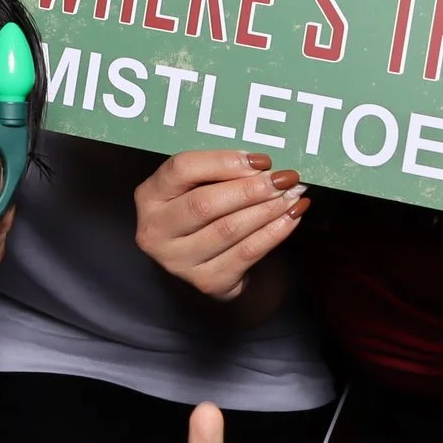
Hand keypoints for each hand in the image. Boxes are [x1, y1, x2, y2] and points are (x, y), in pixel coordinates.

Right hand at [133, 151, 307, 300]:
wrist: (204, 262)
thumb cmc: (202, 213)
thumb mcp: (196, 186)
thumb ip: (219, 172)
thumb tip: (262, 164)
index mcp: (149, 196)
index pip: (182, 169)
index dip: (224, 161)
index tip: (261, 160)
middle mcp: (156, 230)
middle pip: (205, 203)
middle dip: (251, 189)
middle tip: (284, 179)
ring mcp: (178, 260)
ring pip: (228, 229)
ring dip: (268, 210)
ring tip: (293, 196)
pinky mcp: (206, 282)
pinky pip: (246, 254)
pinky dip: (273, 233)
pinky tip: (291, 218)